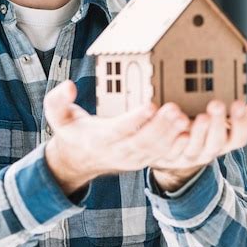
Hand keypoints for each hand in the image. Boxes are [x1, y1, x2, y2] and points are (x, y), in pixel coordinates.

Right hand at [44, 80, 189, 194]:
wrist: (78, 160)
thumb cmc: (71, 132)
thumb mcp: (57, 116)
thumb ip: (57, 100)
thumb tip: (68, 86)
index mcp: (99, 139)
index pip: (119, 130)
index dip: (135, 119)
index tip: (150, 104)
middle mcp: (118, 151)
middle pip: (143, 141)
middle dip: (161, 126)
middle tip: (176, 109)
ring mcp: (133, 158)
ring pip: (156, 149)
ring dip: (172, 135)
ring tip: (186, 118)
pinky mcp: (143, 159)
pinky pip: (162, 155)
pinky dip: (176, 145)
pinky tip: (189, 132)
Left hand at [151, 97, 246, 191]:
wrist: (169, 154)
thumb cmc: (200, 133)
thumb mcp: (221, 125)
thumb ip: (239, 116)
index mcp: (223, 143)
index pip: (239, 137)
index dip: (241, 122)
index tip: (238, 103)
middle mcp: (208, 152)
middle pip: (216, 142)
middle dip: (218, 124)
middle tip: (216, 104)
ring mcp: (188, 156)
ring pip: (193, 148)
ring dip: (197, 132)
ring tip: (196, 116)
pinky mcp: (167, 155)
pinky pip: (170, 149)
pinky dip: (172, 136)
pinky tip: (175, 124)